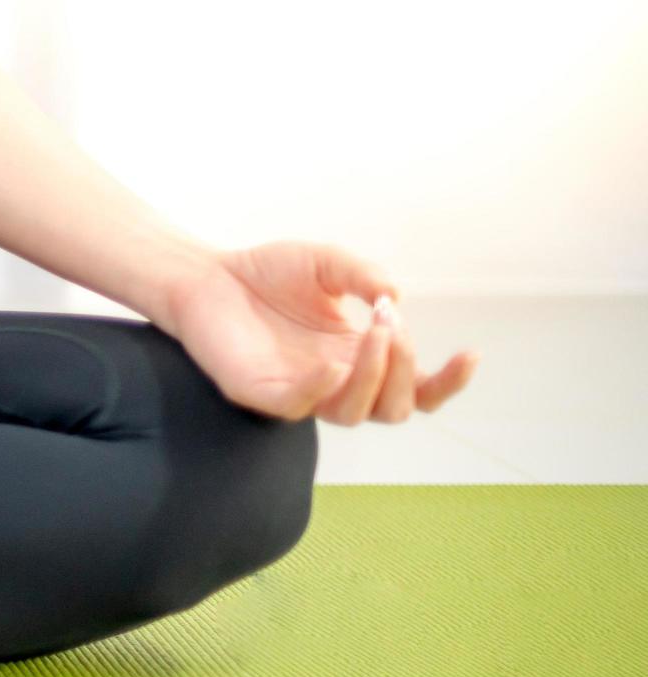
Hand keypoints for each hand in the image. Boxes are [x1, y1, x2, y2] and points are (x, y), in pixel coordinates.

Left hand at [159, 240, 478, 423]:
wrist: (206, 274)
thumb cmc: (267, 273)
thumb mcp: (328, 263)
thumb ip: (365, 276)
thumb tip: (395, 301)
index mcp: (360, 357)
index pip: (416, 388)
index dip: (447, 381)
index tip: (470, 354)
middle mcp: (336, 381)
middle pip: (395, 407)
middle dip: (406, 369)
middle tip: (390, 325)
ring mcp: (299, 391)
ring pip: (354, 412)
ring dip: (375, 376)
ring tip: (375, 333)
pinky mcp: (260, 393)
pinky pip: (297, 407)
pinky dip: (321, 389)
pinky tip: (331, 364)